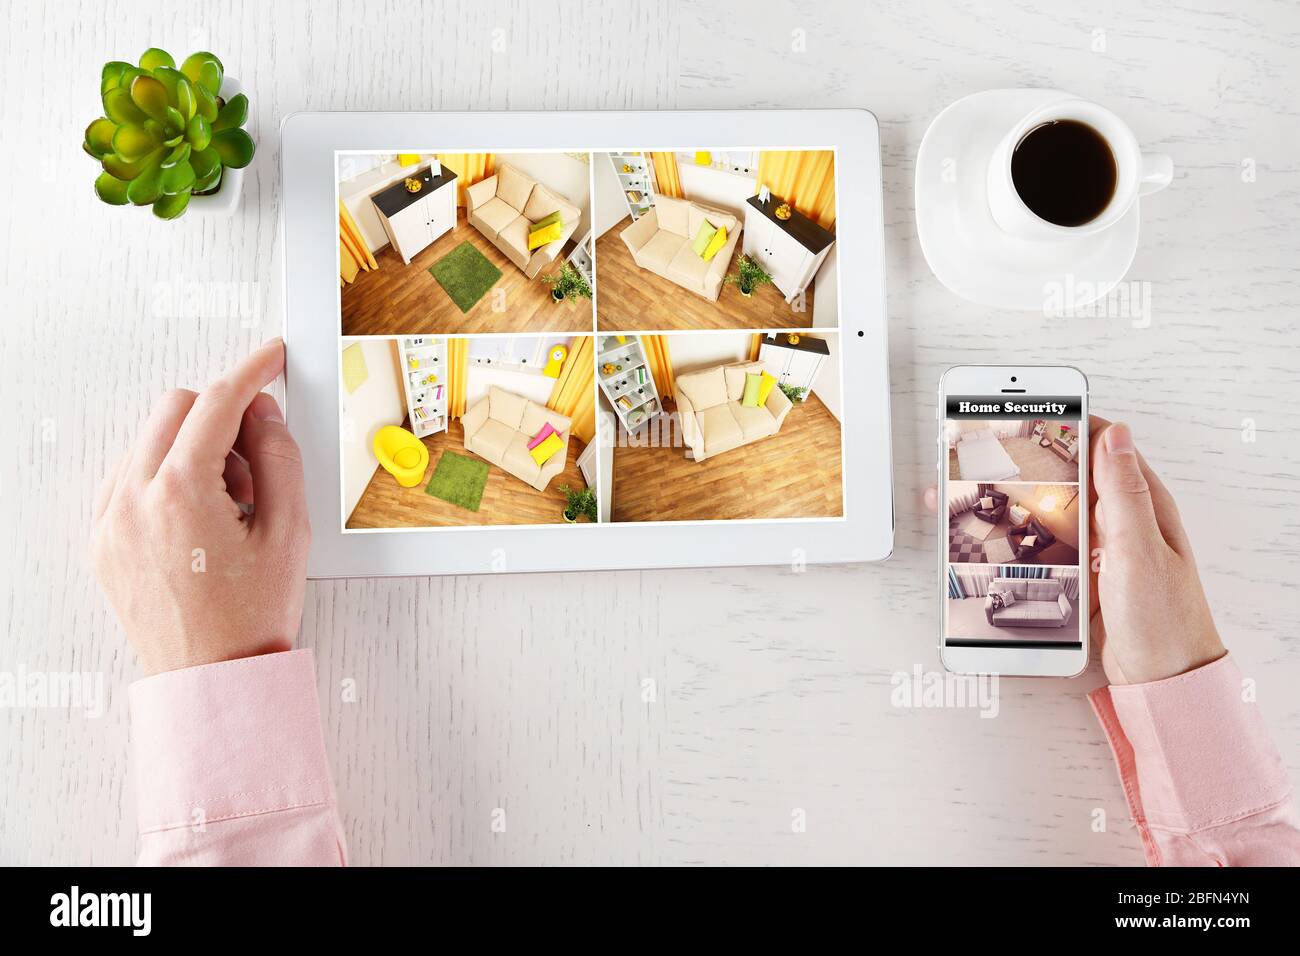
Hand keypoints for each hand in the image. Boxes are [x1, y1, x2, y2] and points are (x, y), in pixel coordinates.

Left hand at [92, 340, 309, 675]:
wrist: (214, 678)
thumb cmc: (250, 618)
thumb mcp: (290, 531)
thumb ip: (280, 457)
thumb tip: (264, 414)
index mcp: (180, 492)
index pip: (217, 402)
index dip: (252, 371)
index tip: (271, 358)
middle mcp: (132, 499)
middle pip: (175, 407)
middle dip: (222, 416)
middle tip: (258, 461)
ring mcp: (110, 520)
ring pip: (149, 439)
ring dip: (194, 447)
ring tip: (232, 503)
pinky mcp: (102, 540)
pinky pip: (130, 476)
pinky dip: (166, 475)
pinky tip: (202, 515)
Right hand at [924, 416, 1224, 683]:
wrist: (1164, 683)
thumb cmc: (1165, 622)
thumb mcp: (1139, 551)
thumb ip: (1124, 493)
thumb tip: (1115, 433)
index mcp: (1143, 503)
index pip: (1103, 444)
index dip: (1065, 427)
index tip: (1026, 416)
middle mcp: (1122, 520)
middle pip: (1068, 476)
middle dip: (1027, 463)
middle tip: (982, 455)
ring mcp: (1101, 548)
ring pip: (1052, 512)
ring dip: (1017, 503)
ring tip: (974, 494)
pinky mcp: (1085, 575)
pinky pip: (1047, 547)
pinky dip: (1021, 541)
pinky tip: (995, 542)